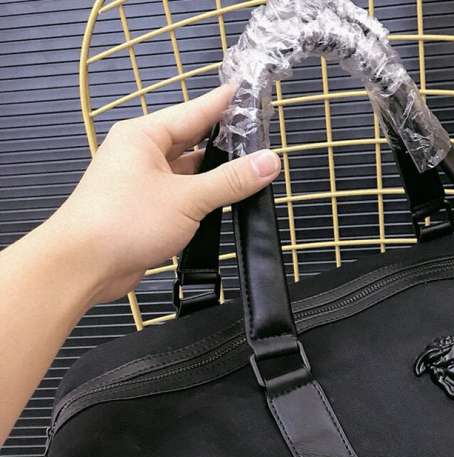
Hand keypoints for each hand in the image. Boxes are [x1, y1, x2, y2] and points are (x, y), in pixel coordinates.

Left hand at [49, 84, 280, 304]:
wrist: (84, 264)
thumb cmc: (123, 222)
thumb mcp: (188, 198)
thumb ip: (231, 180)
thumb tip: (268, 162)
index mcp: (144, 135)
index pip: (195, 111)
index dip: (224, 104)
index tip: (248, 93)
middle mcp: (140, 154)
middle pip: (192, 141)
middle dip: (224, 143)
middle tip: (259, 139)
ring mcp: (141, 182)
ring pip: (187, 171)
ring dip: (213, 176)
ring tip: (249, 173)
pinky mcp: (144, 209)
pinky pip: (180, 195)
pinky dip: (201, 198)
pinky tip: (223, 203)